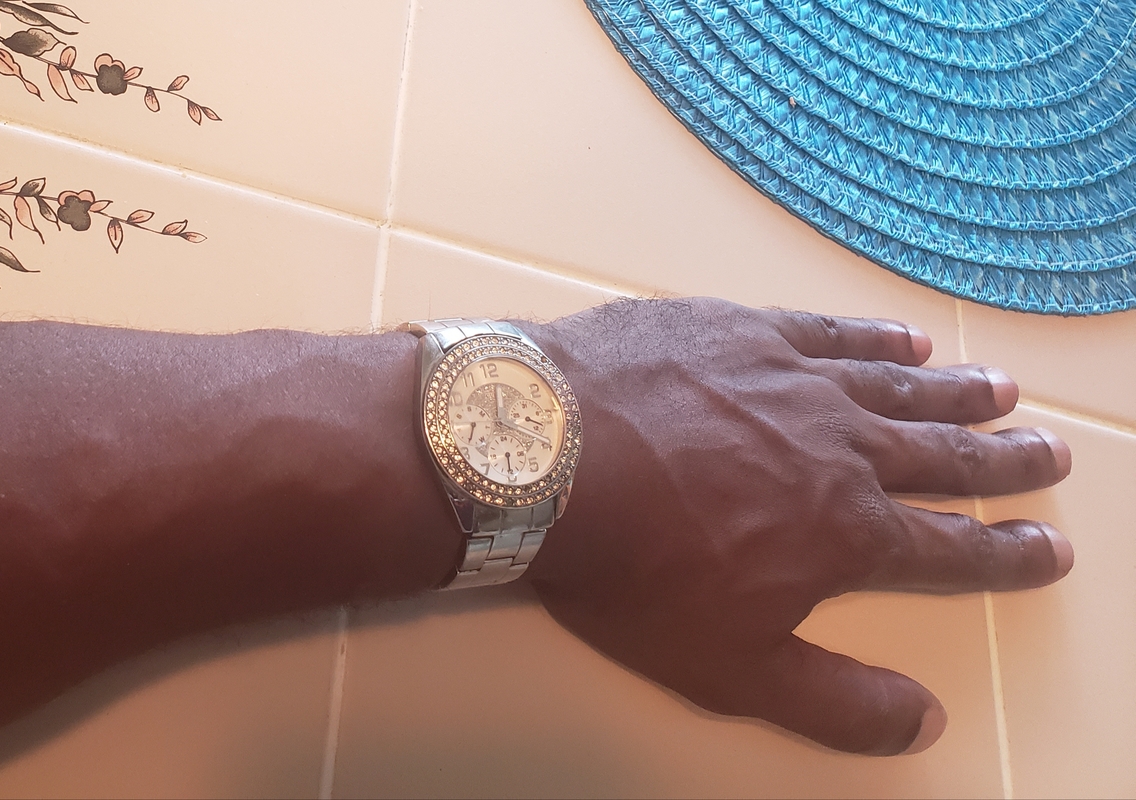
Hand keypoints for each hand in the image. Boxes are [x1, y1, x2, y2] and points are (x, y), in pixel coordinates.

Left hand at [515, 298, 1071, 755]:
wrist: (540, 456)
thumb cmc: (629, 570)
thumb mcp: (731, 667)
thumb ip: (832, 699)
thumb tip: (922, 721)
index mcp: (844, 532)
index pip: (951, 550)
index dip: (1007, 554)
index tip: (1051, 547)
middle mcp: (837, 446)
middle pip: (940, 454)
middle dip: (1002, 461)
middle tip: (1050, 453)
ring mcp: (788, 378)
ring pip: (894, 386)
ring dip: (952, 392)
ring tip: (998, 390)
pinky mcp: (736, 329)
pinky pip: (825, 330)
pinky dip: (871, 336)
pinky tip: (900, 338)